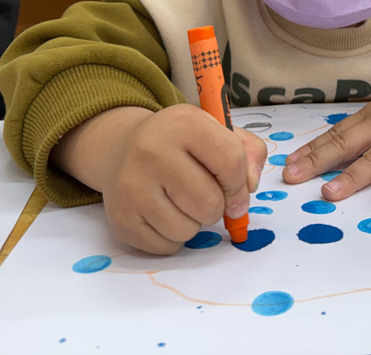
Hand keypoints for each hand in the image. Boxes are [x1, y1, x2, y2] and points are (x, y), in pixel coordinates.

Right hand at [57, 104, 266, 254]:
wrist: (122, 149)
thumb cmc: (181, 143)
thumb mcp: (217, 130)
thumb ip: (249, 152)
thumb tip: (249, 188)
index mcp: (184, 123)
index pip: (231, 161)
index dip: (241, 184)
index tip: (237, 190)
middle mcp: (152, 150)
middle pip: (210, 203)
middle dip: (217, 207)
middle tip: (204, 193)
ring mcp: (132, 185)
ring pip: (188, 230)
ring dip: (193, 223)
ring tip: (180, 200)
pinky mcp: (120, 217)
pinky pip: (166, 247)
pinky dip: (172, 237)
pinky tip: (161, 212)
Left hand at [282, 68, 370, 201]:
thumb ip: (367, 133)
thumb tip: (336, 153)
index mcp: (370, 118)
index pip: (334, 135)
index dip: (310, 151)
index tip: (287, 165)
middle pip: (345, 145)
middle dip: (316, 162)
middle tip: (292, 178)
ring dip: (351, 177)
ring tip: (330, 194)